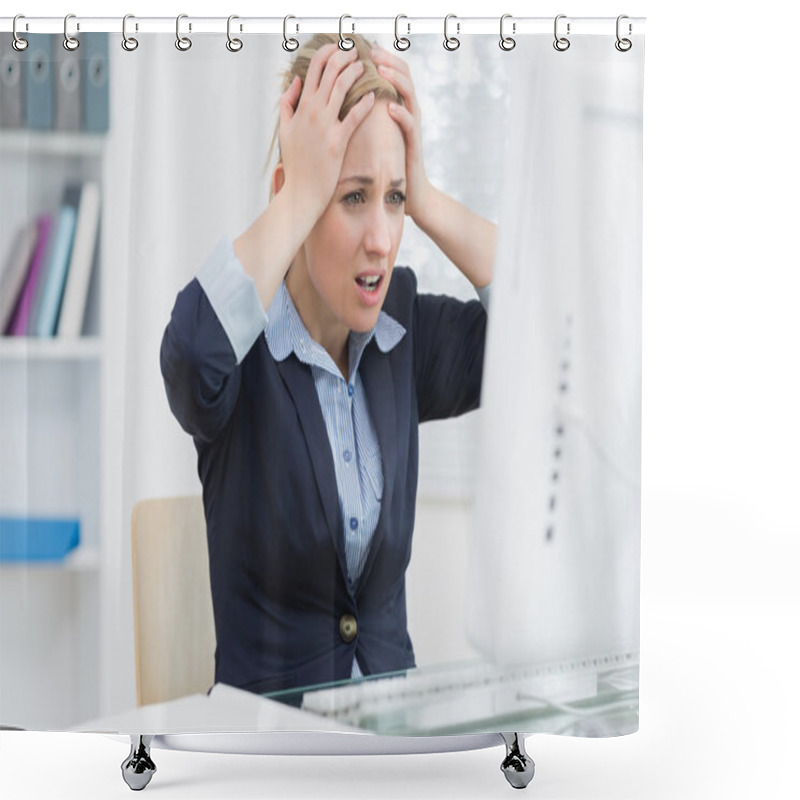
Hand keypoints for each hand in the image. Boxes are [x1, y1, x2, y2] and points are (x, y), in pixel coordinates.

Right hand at [278, 43, 375, 224]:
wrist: (300, 192)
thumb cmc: (295, 163)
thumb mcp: (284, 129)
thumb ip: (287, 103)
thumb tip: (297, 81)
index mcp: (300, 106)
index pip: (313, 69)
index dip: (327, 53)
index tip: (339, 47)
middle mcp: (311, 111)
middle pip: (329, 72)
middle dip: (344, 57)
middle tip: (356, 52)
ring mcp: (324, 126)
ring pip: (341, 88)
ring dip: (354, 73)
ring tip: (365, 68)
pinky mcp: (337, 142)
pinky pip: (353, 117)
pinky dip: (364, 104)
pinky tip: (373, 96)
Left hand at [370, 44, 432, 223]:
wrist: (412, 195)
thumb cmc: (390, 167)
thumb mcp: (377, 136)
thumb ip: (369, 116)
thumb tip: (348, 100)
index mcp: (397, 108)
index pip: (392, 74)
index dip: (381, 59)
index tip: (364, 48)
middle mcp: (408, 114)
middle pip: (404, 77)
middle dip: (389, 62)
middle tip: (374, 52)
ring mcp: (413, 129)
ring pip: (410, 96)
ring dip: (396, 82)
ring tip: (382, 72)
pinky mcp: (414, 146)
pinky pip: (410, 126)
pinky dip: (402, 115)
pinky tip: (391, 108)